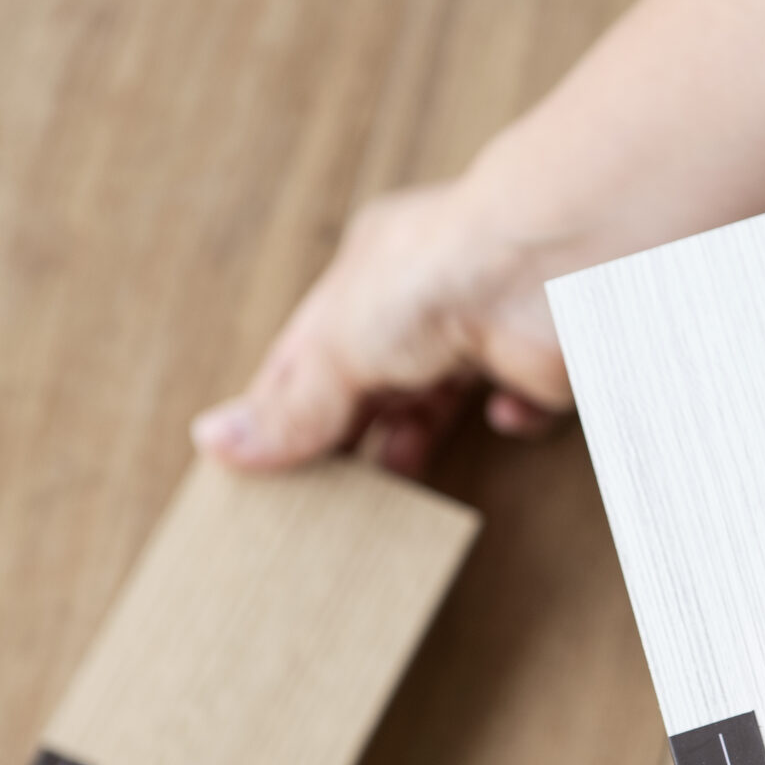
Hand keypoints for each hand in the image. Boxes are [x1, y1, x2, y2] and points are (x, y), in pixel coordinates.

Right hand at [190, 175, 576, 476]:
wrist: (547, 270)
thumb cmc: (436, 276)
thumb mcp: (338, 347)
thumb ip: (289, 405)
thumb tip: (216, 444)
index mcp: (365, 276)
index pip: (309, 351)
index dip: (283, 406)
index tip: (259, 465)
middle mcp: (423, 298)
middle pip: (372, 381)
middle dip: (350, 434)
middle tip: (322, 495)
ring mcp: (482, 328)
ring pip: (439, 399)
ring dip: (417, 439)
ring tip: (394, 487)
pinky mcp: (537, 362)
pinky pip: (520, 404)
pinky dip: (510, 419)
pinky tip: (499, 417)